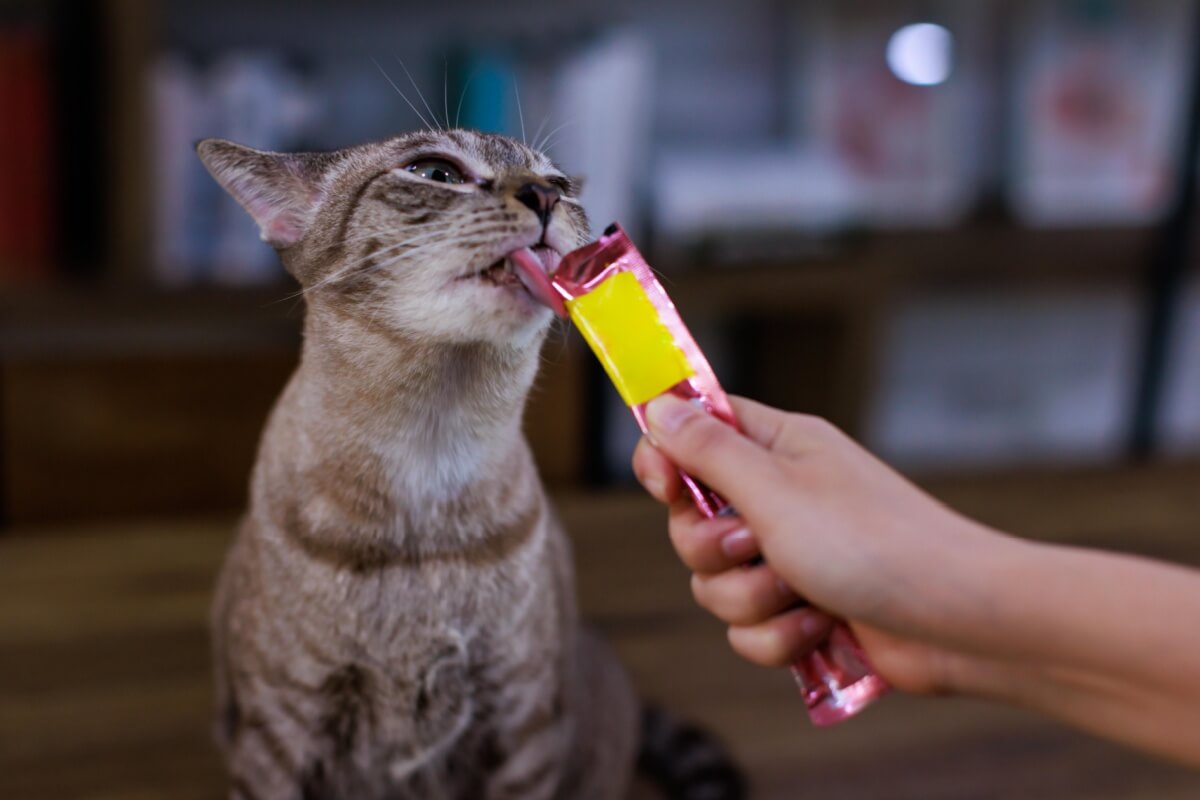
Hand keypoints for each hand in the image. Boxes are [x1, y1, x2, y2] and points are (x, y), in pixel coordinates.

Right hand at [632, 395, 1016, 695]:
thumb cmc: (873, 541)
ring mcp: (791, 555)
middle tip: (755, 547)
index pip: (695, 432)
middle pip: (691, 521)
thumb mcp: (775, 489)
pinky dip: (778, 636)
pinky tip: (820, 628)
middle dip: (712, 551)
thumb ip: (707, 450)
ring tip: (803, 593)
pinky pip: (748, 629)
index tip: (664, 486)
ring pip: (715, 584)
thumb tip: (657, 407)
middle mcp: (780, 497)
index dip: (666, 458)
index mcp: (776, 448)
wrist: (956, 620)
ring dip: (752, 599)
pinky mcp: (803, 609)